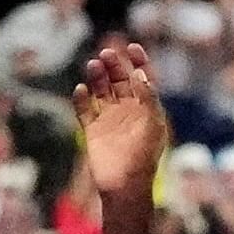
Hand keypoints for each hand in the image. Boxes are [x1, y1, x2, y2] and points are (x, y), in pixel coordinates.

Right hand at [73, 42, 170, 199]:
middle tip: (106, 54)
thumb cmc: (143, 157)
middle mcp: (128, 111)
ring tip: (93, 65)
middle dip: (114, 66)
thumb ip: (148, 98)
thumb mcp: (152, 125)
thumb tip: (139, 74)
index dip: (139, 61)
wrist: (124, 186)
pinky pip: (84, 109)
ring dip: (97, 77)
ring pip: (101, 90)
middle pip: (120, 80)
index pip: (143, 79)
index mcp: (146, 108)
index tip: (132, 47)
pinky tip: (81, 89)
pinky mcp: (92, 130)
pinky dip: (81, 98)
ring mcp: (109, 120)